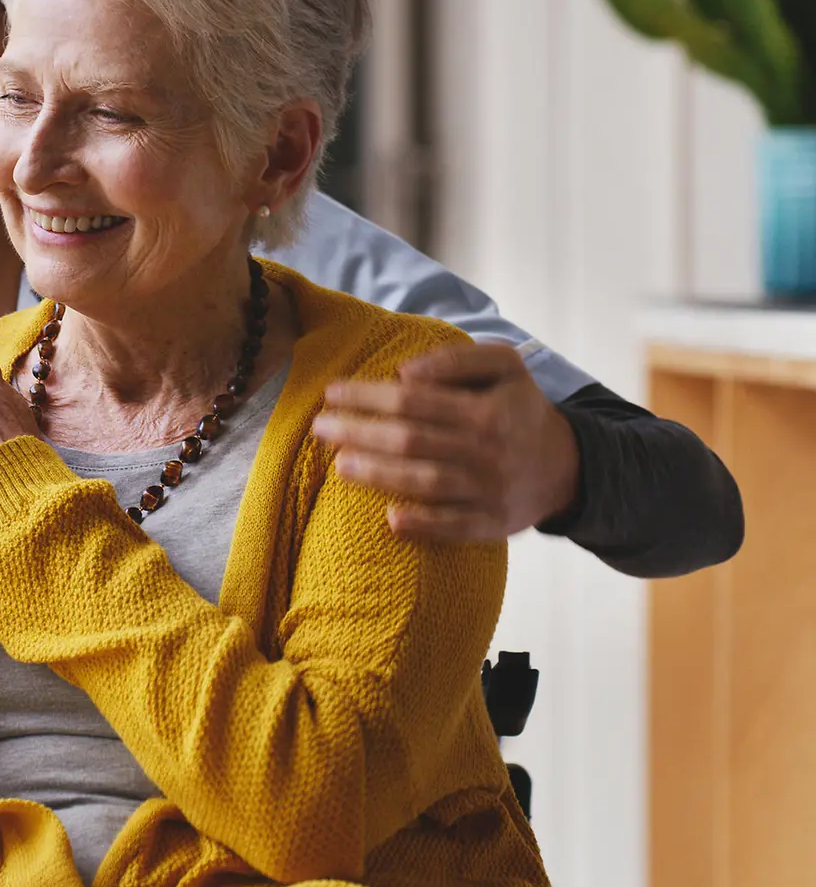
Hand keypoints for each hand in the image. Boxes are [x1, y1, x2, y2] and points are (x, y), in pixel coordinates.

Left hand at [312, 342, 579, 541]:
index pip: (414, 400)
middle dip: (360, 432)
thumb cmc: (519, 409)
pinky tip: (390, 519)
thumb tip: (405, 372)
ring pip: (426, 482)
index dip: (368, 395)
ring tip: (339, 464)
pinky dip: (424, 525)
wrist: (567, 466)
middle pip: (411, 440)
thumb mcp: (504, 367)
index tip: (332, 392)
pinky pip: (455, 527)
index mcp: (486, 409)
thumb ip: (456, 360)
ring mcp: (489, 490)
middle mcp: (487, 450)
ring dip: (379, 475)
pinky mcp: (492, 524)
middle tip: (319, 427)